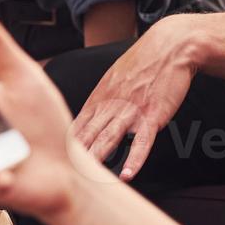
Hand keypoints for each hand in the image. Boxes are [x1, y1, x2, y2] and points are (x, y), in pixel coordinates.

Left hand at [71, 16, 198, 180]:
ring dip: (97, 158)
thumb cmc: (144, 62)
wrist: (170, 48)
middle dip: (75, 154)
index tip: (54, 156)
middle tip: (61, 171)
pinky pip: (142, 142)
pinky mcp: (152, 116)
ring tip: (86, 177)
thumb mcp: (115, 76)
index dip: (66, 141)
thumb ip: (103, 97)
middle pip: (89, 133)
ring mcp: (131, 111)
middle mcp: (111, 104)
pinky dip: (134, 160)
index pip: (78, 123)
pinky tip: (128, 174)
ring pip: (109, 138)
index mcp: (100, 96)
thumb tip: (93, 113)